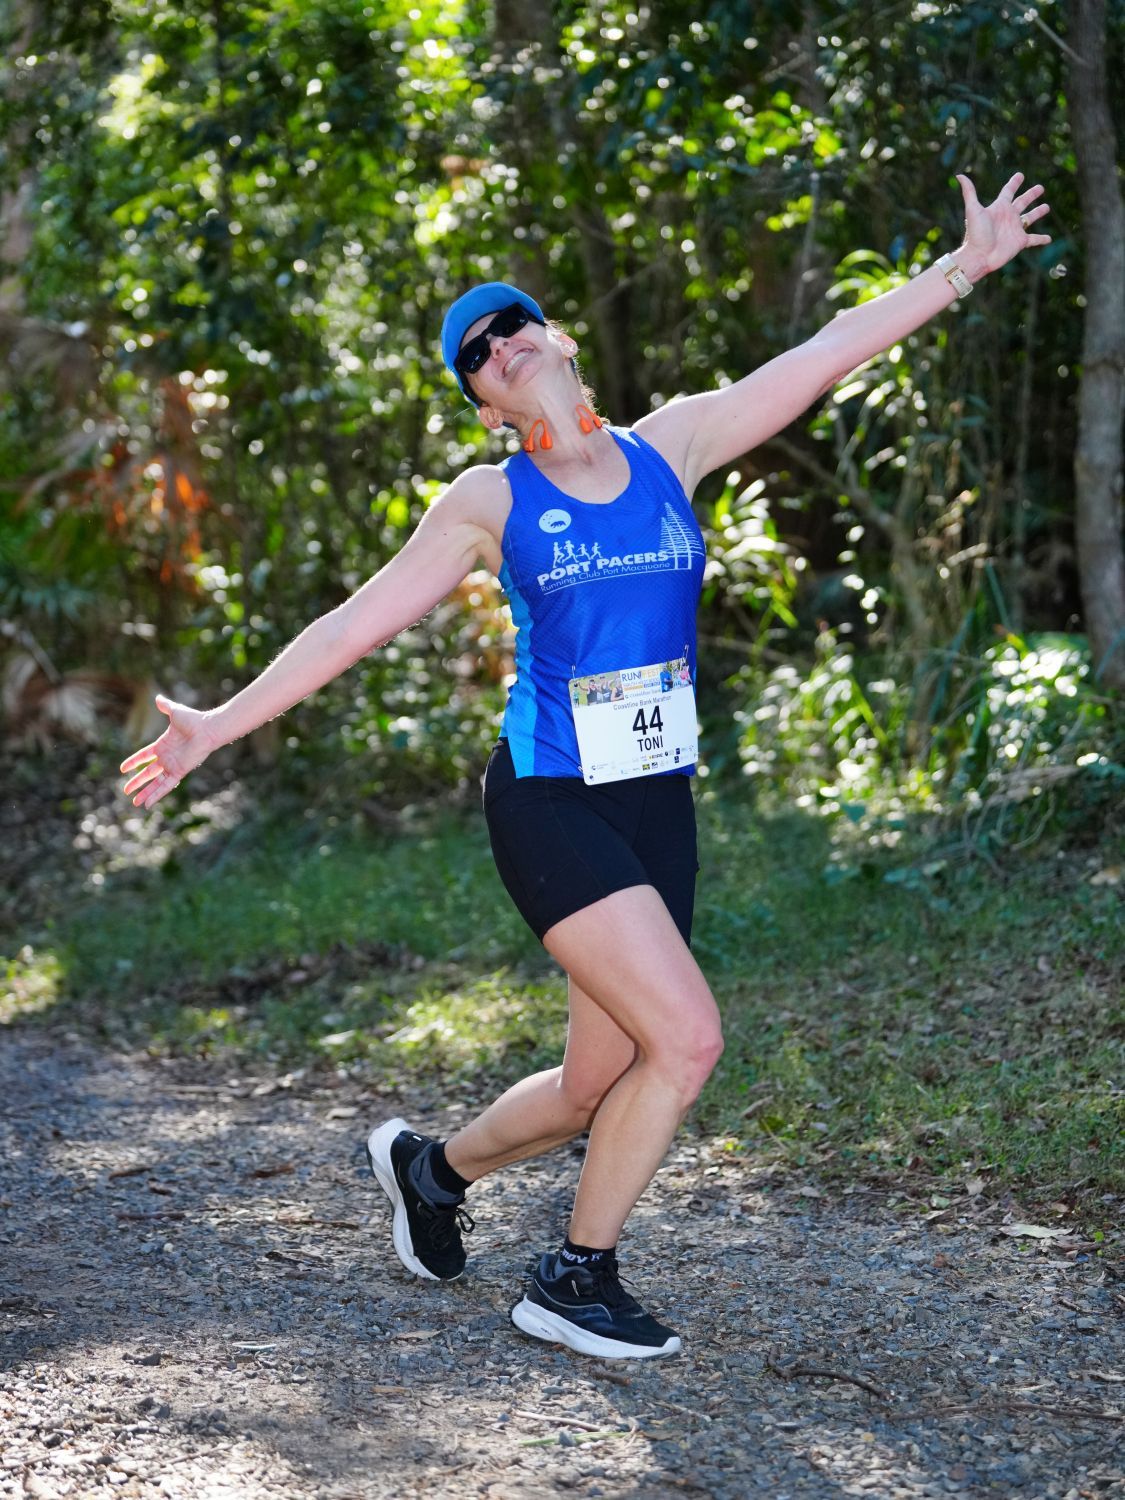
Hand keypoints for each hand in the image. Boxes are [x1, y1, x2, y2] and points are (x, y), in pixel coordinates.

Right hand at [119, 694, 219, 809]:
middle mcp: (167, 757)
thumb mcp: (174, 712)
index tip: (123, 769)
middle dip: (137, 782)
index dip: (134, 762)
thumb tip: (157, 697)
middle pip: (147, 773)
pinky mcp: (179, 771)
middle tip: (125, 790)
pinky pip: (166, 786)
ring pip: (155, 783)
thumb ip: (165, 706)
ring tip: (135, 803)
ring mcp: (172, 766)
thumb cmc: (193, 720)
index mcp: (163, 745)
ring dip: (145, 793)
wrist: (207, 729)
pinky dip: (157, 795)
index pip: (144, 756)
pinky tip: (148, 804)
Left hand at [955, 171, 1051, 277]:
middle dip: (1031, 195)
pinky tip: (1049, 239)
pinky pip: (1034, 240)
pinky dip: (1042, 239)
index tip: (1020, 175)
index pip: (1008, 191)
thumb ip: (969, 192)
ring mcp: (1015, 229)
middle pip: (1022, 202)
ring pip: (1030, 218)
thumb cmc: (975, 234)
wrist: (978, 256)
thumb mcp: (973, 210)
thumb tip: (959, 175)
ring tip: (1047, 207)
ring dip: (1038, 213)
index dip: (1014, 183)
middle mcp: (1008, 217)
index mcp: (999, 207)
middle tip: (1041, 187)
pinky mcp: (1020, 242)